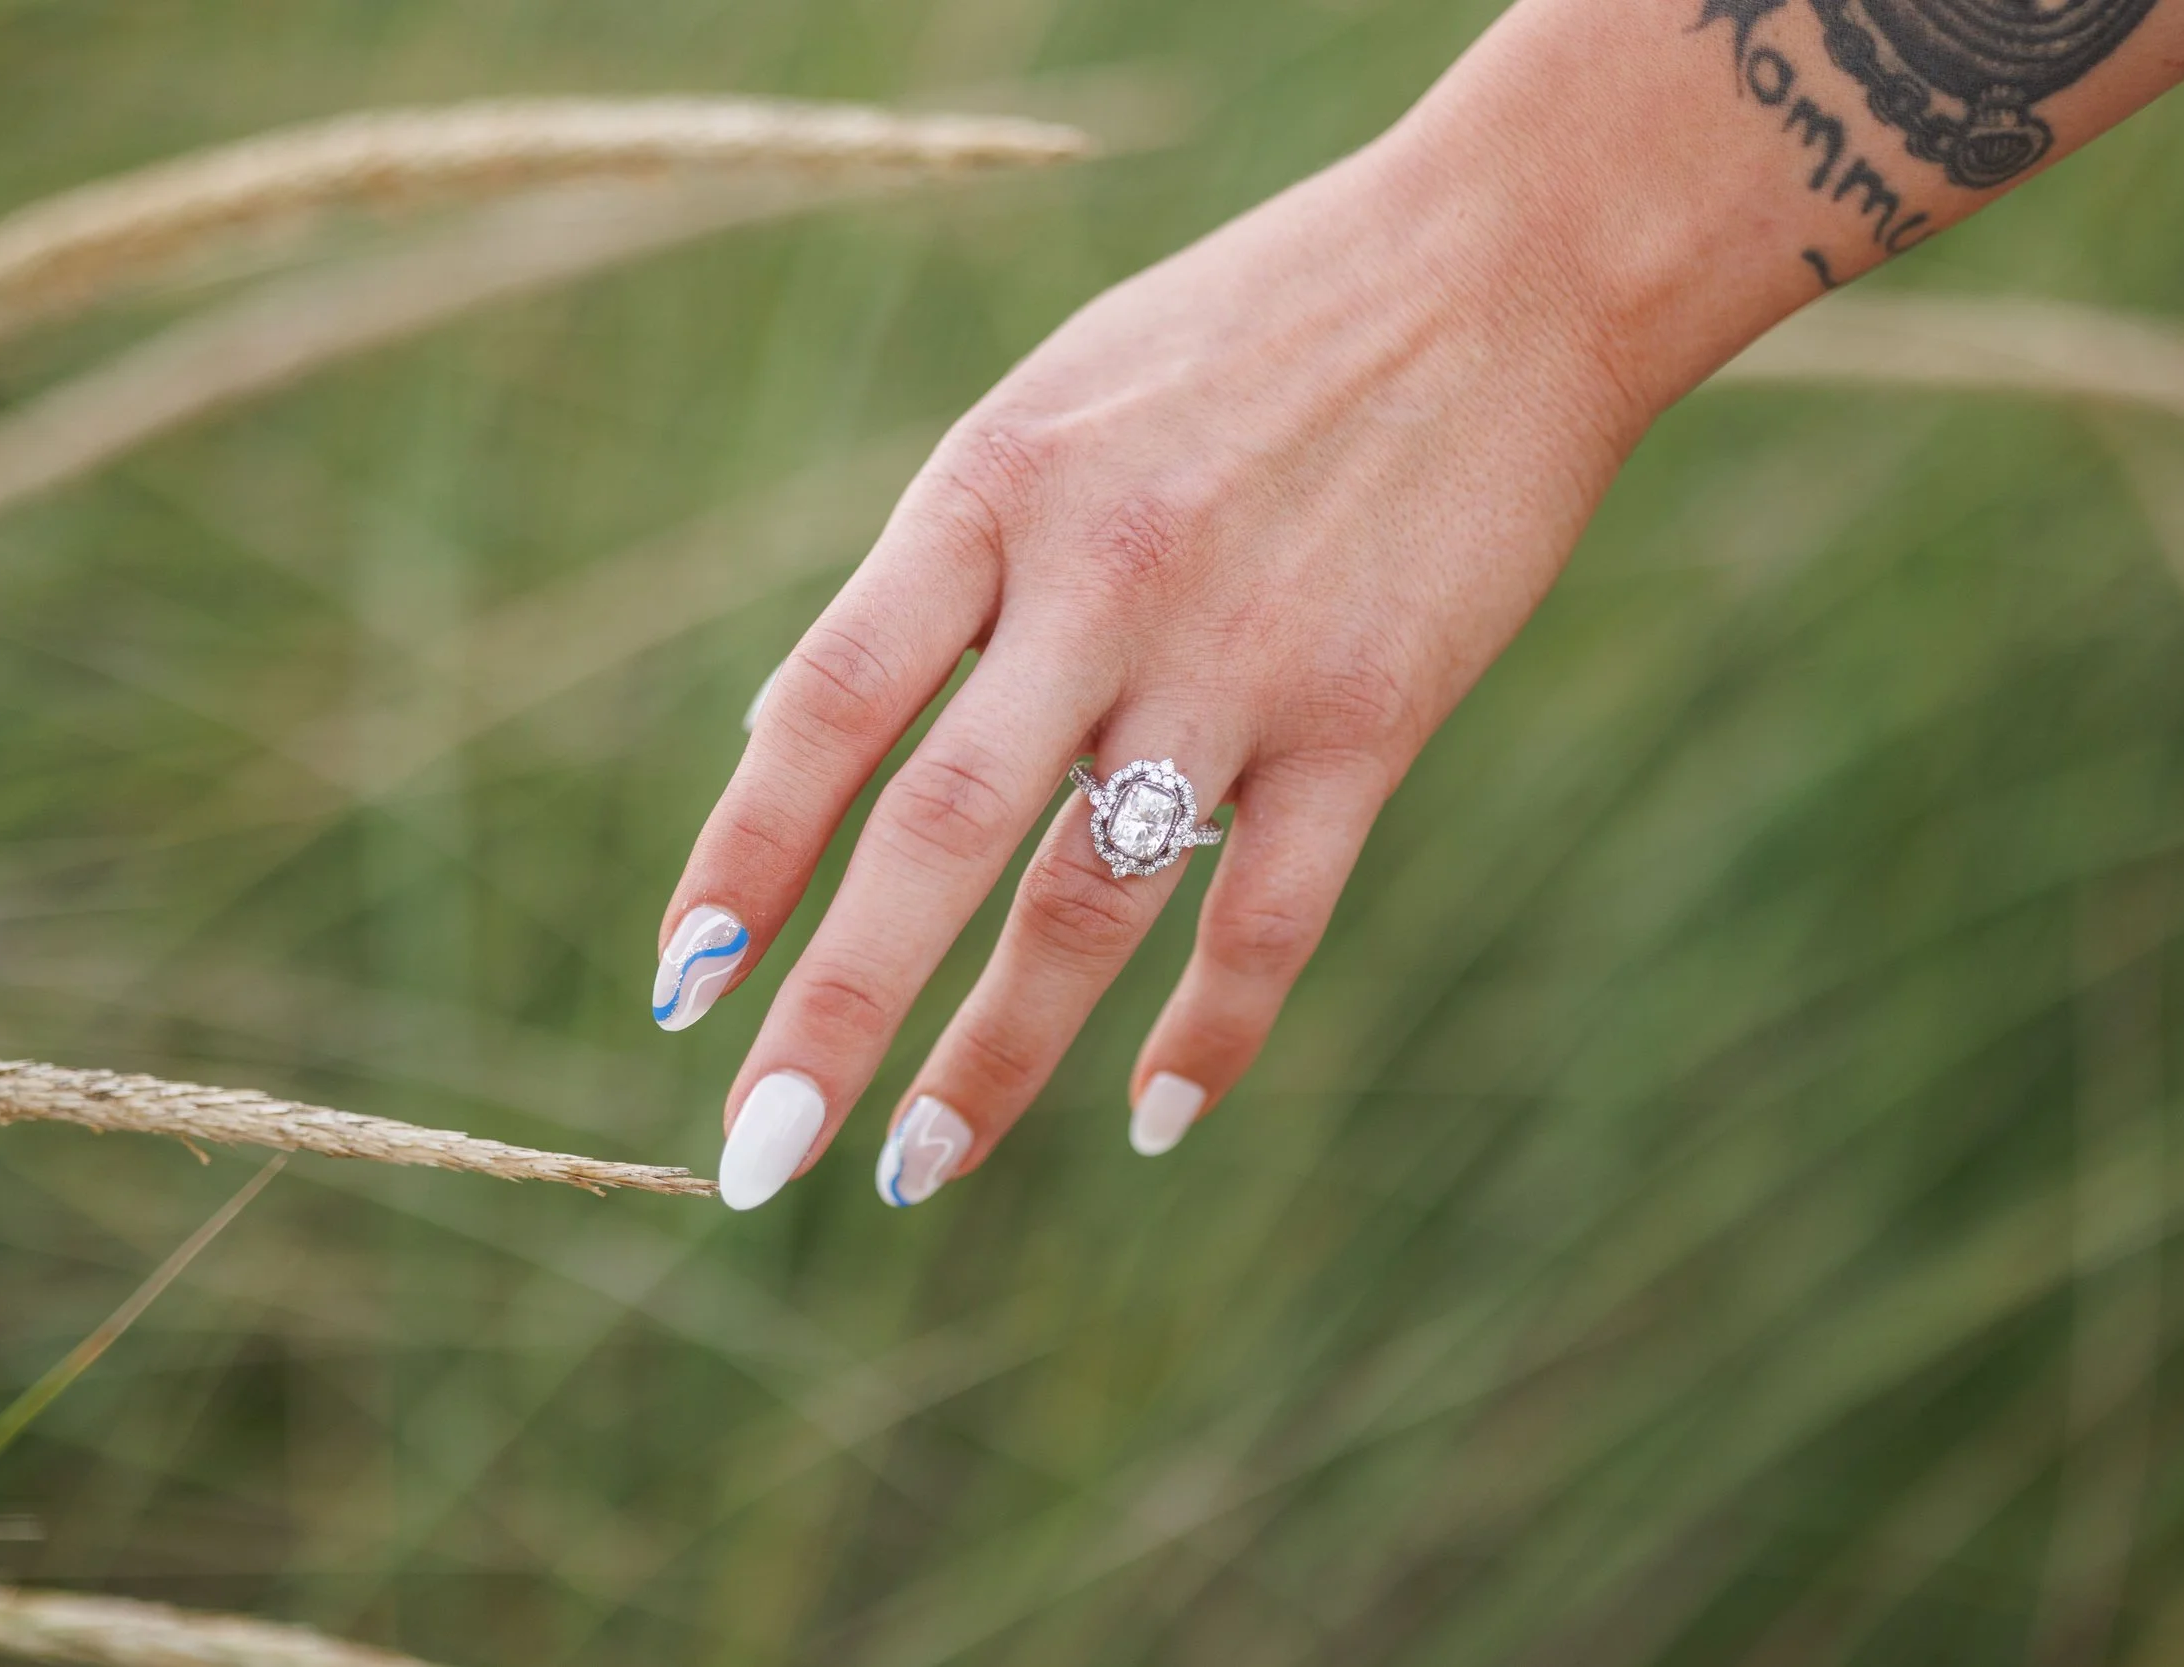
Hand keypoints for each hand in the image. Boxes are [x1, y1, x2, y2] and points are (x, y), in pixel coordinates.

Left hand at [653, 109, 1643, 1208]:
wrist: (1501, 267)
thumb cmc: (1248, 338)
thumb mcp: (1051, 405)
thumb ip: (940, 569)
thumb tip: (793, 743)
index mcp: (993, 489)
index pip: (828, 705)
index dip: (741, 857)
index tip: (683, 984)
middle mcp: (1101, 582)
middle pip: (937, 833)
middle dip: (834, 1012)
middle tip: (755, 1157)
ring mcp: (1240, 658)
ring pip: (1093, 903)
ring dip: (995, 1059)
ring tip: (916, 1168)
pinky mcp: (1370, 716)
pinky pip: (1270, 915)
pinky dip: (1208, 1033)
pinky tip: (1156, 1117)